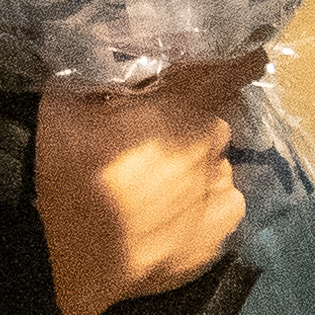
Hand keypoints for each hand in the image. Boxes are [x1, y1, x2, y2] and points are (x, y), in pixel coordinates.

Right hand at [33, 58, 262, 314]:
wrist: (67, 260)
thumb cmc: (65, 178)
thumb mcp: (62, 108)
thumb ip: (92, 79)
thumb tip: (101, 60)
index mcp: (180, 109)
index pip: (231, 72)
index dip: (241, 62)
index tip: (252, 54)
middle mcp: (211, 146)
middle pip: (212, 126)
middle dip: (188, 130)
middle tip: (149, 147)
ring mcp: (219, 194)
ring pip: (215, 169)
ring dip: (193, 172)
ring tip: (154, 192)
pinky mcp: (217, 237)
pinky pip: (219, 208)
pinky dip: (202, 209)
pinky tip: (170, 220)